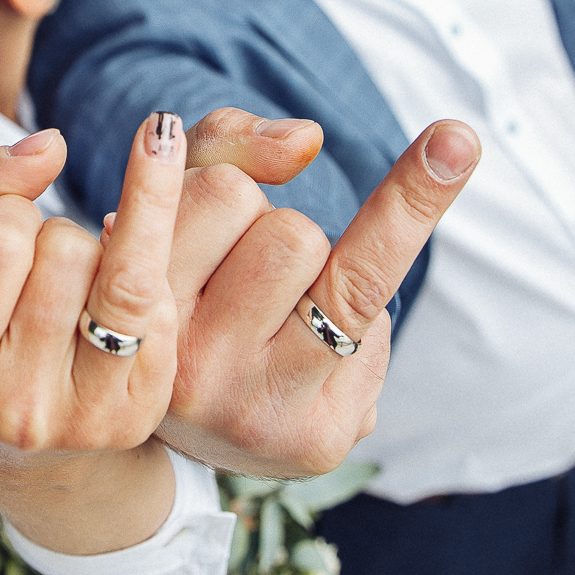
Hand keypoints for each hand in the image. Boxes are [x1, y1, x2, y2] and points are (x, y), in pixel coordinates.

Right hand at [0, 113, 186, 552]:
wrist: (13, 436)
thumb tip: (53, 145)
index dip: (8, 209)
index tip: (3, 226)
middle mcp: (11, 410)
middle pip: (66, 250)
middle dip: (55, 234)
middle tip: (37, 271)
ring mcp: (81, 421)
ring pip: (124, 274)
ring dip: (101, 254)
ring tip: (73, 287)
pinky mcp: (139, 415)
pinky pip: (163, 306)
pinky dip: (146, 277)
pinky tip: (113, 296)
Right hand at [148, 110, 480, 477]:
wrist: (184, 429)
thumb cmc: (186, 282)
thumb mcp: (179, 200)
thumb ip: (227, 143)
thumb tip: (307, 140)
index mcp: (139, 303)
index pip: (224, 192)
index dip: (247, 162)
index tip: (435, 131)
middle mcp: (190, 372)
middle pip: (292, 233)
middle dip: (279, 231)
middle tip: (239, 279)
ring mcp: (256, 414)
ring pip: (343, 274)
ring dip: (322, 273)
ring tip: (273, 316)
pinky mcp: (320, 443)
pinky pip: (376, 334)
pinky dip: (355, 326)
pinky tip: (306, 357)